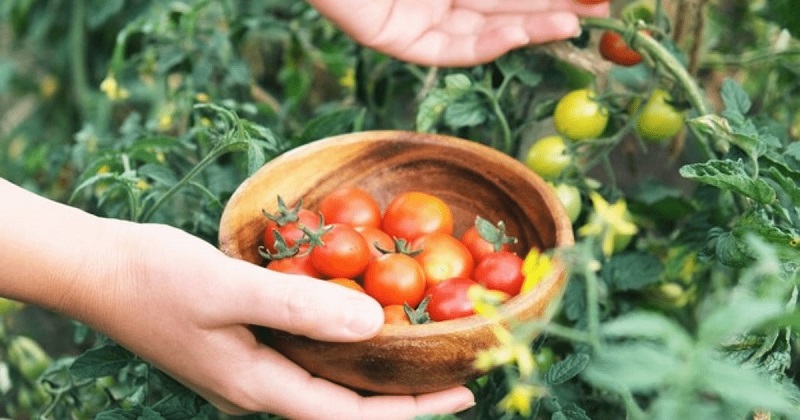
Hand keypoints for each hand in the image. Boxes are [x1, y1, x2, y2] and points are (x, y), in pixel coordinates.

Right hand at [0, 180, 474, 418]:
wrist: (100, 270)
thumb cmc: (155, 279)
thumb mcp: (229, 289)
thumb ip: (299, 309)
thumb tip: (373, 326)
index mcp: (258, 387)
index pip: (350, 416)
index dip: (410, 410)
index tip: (462, 392)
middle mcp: (260, 386)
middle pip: (345, 404)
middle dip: (403, 393)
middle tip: (457, 371)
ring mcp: (251, 366)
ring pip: (328, 376)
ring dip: (376, 366)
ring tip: (423, 347)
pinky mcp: (245, 342)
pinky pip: (307, 349)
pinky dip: (343, 337)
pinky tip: (362, 314)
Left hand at [307, 0, 608, 65]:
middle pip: (504, 2)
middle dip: (552, 5)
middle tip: (603, 11)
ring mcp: (417, 14)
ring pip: (481, 27)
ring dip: (529, 28)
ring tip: (574, 23)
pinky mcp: (394, 38)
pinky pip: (447, 49)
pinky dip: (485, 43)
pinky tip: (522, 33)